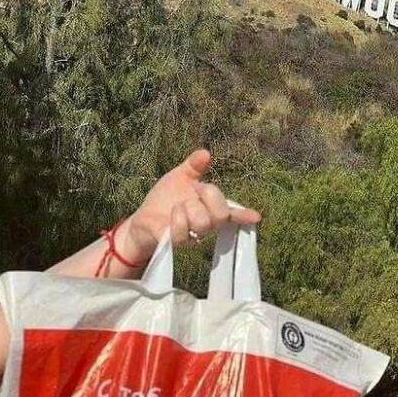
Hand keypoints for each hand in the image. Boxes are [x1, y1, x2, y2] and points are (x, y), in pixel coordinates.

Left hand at [120, 149, 260, 265]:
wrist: (142, 220)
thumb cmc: (165, 200)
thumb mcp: (180, 177)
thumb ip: (193, 166)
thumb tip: (206, 153)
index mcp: (209, 208)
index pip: (231, 213)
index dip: (243, 215)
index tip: (255, 216)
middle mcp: (206, 224)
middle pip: (221, 214)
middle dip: (209, 196)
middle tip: (196, 190)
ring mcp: (193, 235)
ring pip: (203, 222)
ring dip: (189, 207)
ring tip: (179, 206)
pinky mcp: (178, 243)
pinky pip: (183, 230)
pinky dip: (177, 217)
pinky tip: (170, 214)